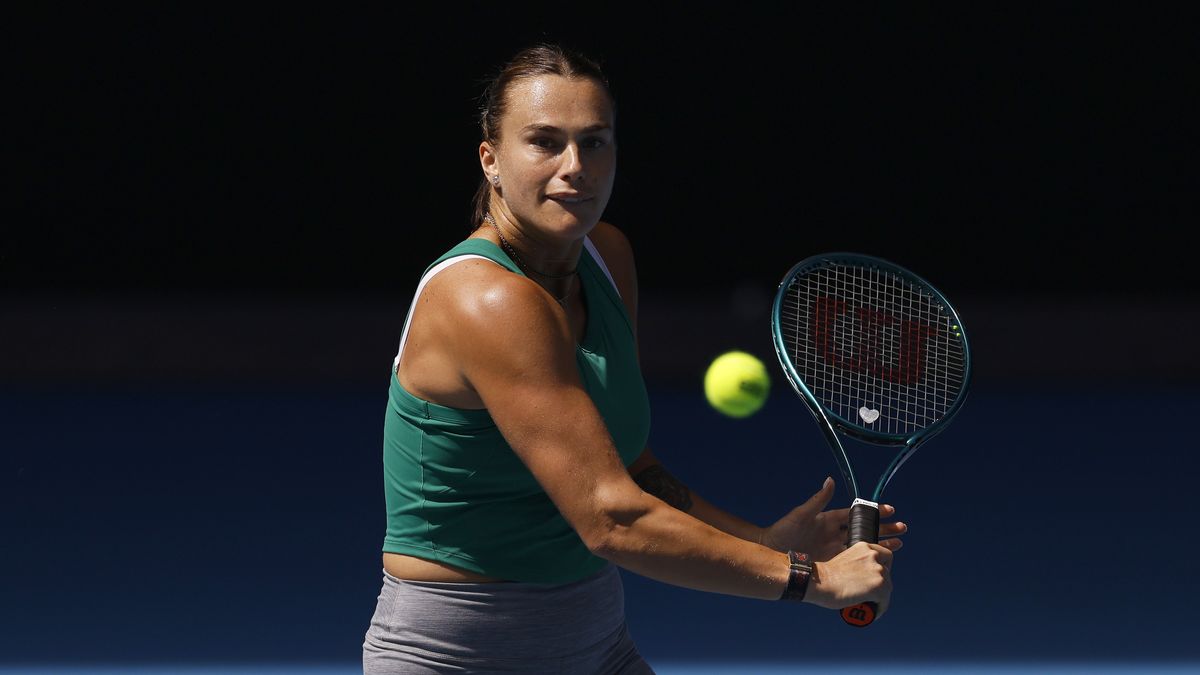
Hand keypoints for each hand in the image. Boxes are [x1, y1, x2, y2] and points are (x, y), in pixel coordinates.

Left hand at [759, 477, 906, 561]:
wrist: (772, 552)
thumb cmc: (784, 531)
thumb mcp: (801, 513)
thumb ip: (819, 499)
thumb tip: (830, 479)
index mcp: (829, 519)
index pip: (856, 513)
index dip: (873, 511)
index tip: (890, 509)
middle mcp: (834, 533)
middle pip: (864, 529)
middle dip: (884, 528)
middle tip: (902, 528)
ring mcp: (835, 548)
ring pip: (864, 545)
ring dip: (882, 543)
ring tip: (900, 543)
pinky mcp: (833, 562)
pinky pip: (855, 559)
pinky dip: (869, 558)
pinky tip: (883, 560)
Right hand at [804, 541, 892, 617]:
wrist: (819, 582)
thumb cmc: (826, 575)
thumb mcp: (846, 560)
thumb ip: (858, 564)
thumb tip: (865, 578)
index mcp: (865, 547)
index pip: (886, 556)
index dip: (883, 567)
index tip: (876, 577)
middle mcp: (874, 556)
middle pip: (887, 574)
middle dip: (880, 585)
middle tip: (869, 594)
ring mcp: (878, 571)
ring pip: (887, 589)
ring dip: (879, 598)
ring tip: (868, 606)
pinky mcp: (879, 587)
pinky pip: (884, 602)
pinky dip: (879, 609)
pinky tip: (869, 613)